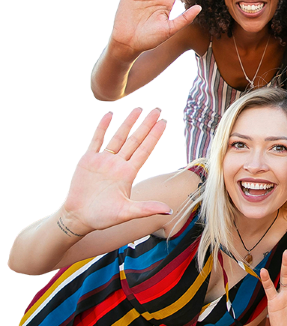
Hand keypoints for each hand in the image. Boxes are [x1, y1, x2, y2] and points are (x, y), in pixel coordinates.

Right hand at [60, 108, 170, 235]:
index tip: (165, 122)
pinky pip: (96, 140)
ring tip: (139, 108)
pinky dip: (102, 127)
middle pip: (136, 139)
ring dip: (128, 122)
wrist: (78, 217)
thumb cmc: (103, 217)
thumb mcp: (126, 212)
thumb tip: (169, 210)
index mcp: (128, 174)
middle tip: (158, 109)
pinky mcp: (88, 160)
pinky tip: (110, 115)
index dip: (155, 135)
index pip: (145, 149)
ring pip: (119, 137)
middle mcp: (118, 164)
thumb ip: (146, 208)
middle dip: (147, 124)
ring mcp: (104, 160)